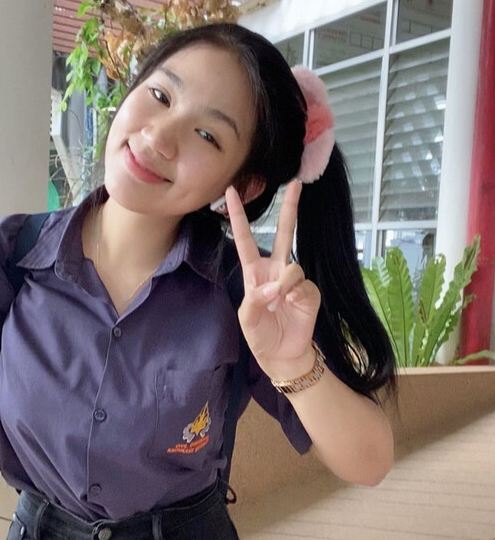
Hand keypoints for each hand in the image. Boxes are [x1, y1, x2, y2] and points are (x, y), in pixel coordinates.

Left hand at [225, 180, 320, 376]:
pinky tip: (291, 306)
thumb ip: (256, 300)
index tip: (230, 192)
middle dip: (290, 209)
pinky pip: (304, 284)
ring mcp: (294, 280)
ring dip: (284, 283)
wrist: (281, 355)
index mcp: (254, 271)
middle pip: (283, 233)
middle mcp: (275, 270)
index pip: (245, 239)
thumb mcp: (248, 319)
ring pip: (293, 266)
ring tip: (278, 303)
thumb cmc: (260, 335)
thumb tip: (275, 286)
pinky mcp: (309, 292)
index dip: (238, 216)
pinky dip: (295, 294)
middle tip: (295, 184)